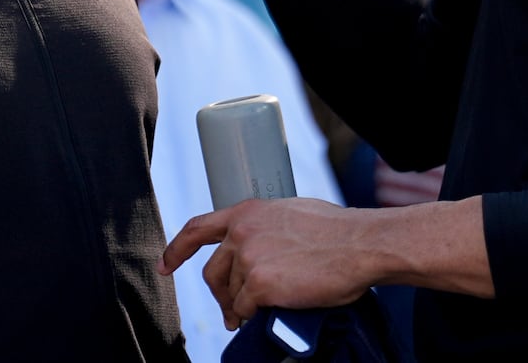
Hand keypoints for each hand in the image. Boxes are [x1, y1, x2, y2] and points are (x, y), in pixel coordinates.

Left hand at [159, 198, 381, 330]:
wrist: (361, 245)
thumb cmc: (338, 231)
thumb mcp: (291, 213)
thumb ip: (267, 227)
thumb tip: (261, 248)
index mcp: (247, 211)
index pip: (198, 228)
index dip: (177, 249)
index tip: (166, 265)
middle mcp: (242, 232)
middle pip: (212, 272)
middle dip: (219, 294)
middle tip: (231, 310)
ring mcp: (249, 258)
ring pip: (231, 293)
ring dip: (241, 307)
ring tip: (254, 314)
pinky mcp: (259, 285)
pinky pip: (244, 309)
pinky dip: (252, 317)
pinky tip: (264, 315)